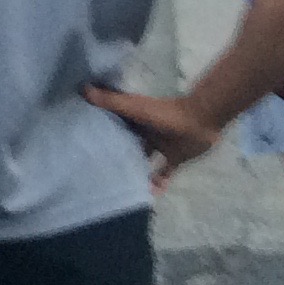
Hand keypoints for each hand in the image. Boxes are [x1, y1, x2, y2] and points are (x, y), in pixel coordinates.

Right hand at [82, 84, 219, 188]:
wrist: (201, 121)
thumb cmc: (165, 114)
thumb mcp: (135, 108)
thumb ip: (111, 101)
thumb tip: (82, 89)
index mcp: (133, 119)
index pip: (112, 124)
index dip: (99, 130)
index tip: (83, 140)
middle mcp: (144, 132)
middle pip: (126, 143)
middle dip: (115, 153)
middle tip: (96, 169)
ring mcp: (160, 146)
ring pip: (143, 160)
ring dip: (134, 170)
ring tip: (118, 185)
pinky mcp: (174, 158)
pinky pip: (163, 173)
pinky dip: (158, 183)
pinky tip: (149, 195)